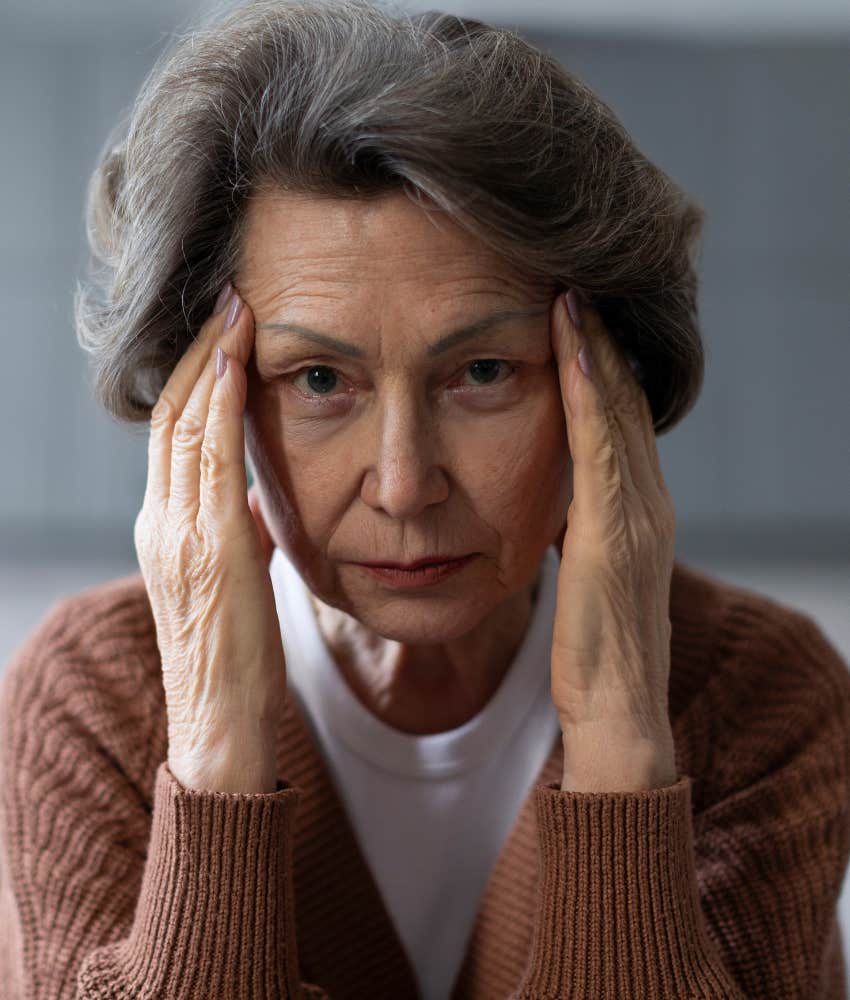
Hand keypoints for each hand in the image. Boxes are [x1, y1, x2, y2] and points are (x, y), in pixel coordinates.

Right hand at [134, 285, 285, 793]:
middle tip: (227, 297)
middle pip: (172, 416)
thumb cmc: (233, 655)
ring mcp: (178, 531)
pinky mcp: (210, 545)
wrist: (218, 721)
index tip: (224, 331)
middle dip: (201, 351)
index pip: (174, 434)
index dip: (196, 377)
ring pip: (186, 425)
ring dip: (212, 361)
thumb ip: (240, 534)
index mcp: (166, 528)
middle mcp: (162, 522)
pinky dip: (221, 406)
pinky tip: (236, 364)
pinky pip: (211, 459)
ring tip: (235, 310)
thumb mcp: (234, 581)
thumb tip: (261, 502)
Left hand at [548, 290, 677, 780]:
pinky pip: (600, 443)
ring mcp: (638, 514)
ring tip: (573, 292)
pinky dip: (588, 389)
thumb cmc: (594, 649)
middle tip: (579, 280)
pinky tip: (572, 344)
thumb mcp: (586, 574)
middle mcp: (648, 501)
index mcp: (637, 510)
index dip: (602, 364)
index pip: (619, 421)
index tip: (577, 314)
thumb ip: (578, 529)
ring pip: (617, 411)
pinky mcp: (615, 530)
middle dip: (603, 340)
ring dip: (596, 347)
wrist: (617, 711)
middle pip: (624, 403)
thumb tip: (554, 499)